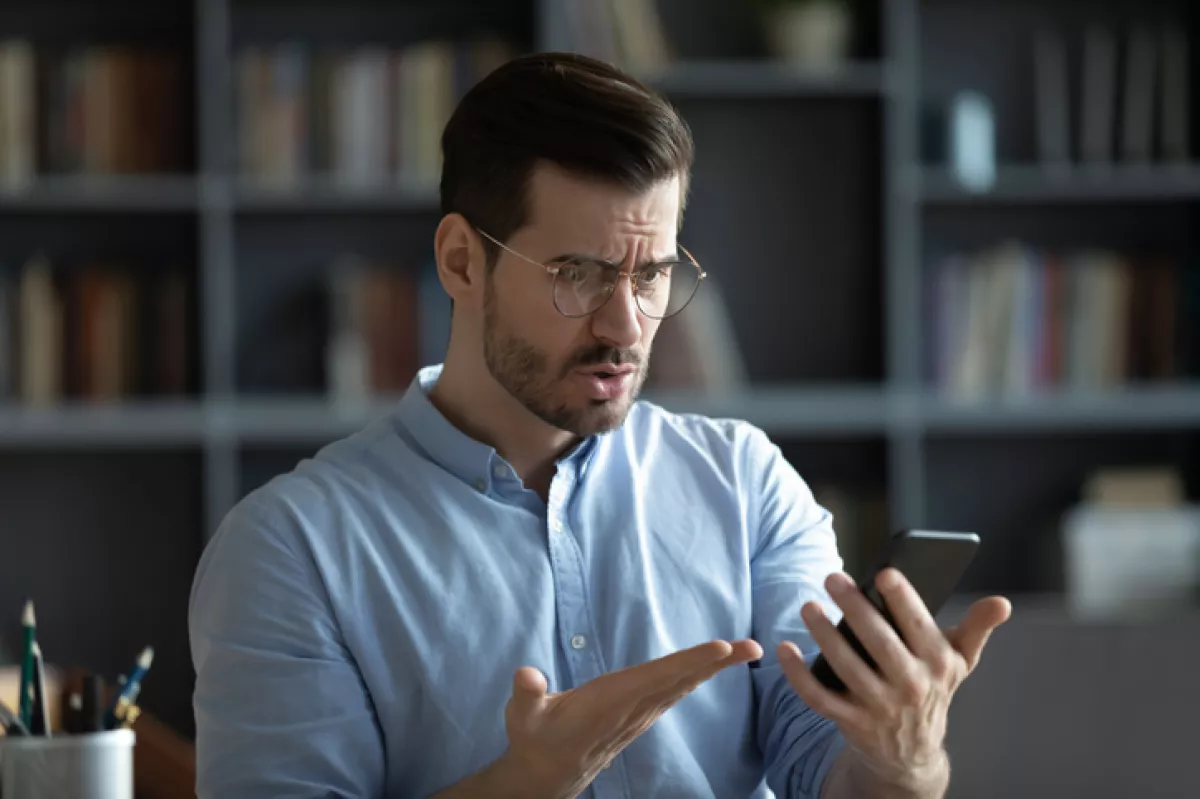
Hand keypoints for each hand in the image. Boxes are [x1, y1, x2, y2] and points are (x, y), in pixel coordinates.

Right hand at [499, 638, 762, 798]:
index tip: (721, 649)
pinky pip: (673, 692)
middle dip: (717, 664)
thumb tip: (526, 675)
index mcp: (611, 701)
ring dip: (711, 668)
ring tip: (742, 651)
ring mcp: (639, 715)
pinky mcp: (638, 716)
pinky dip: (694, 676)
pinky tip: (709, 667)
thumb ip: (527, 694)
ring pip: (682, 686)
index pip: (658, 677)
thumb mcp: (524, 716)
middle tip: (754, 647)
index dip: (689, 662)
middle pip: (681, 680)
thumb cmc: (535, 737)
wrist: (545, 774)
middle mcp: (632, 708)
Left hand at [778, 569, 1009, 792]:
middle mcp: (910, 686)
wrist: (913, 753)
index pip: (919, 627)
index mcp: (938, 664)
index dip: (903, 600)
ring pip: (846, 667)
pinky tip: (784, 649)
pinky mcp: (850, 722)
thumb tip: (1002, 603)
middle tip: (832, 578)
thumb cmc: (933, 690)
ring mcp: (879, 706)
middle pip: (878, 643)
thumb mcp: (959, 662)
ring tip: (808, 606)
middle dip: (855, 608)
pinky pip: (819, 697)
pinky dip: (798, 675)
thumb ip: (977, 628)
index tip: (883, 573)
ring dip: (824, 636)